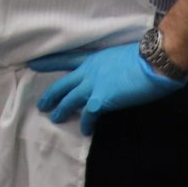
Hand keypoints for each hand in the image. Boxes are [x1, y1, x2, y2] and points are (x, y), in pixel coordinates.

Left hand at [30, 42, 184, 135]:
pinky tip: (85, 130)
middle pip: (62, 84)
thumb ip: (109, 67)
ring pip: (69, 100)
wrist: (155, 61)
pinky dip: (86, 123)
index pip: (65, 59)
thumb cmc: (145, 57)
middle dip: (50, 95)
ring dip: (61, 110)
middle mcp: (88, 71)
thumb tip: (112, 75)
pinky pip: (88, 114)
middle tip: (41, 104)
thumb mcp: (119, 57)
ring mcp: (93, 85)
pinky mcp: (101, 99)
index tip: (32, 64)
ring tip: (55, 119)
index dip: (48, 63)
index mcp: (93, 59)